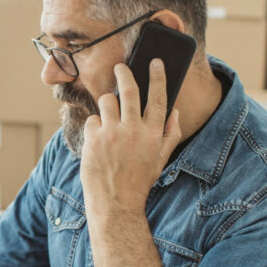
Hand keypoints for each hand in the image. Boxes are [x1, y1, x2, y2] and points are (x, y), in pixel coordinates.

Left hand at [81, 59, 181, 213]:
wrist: (115, 203)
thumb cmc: (138, 182)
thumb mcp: (160, 160)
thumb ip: (170, 135)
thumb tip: (174, 112)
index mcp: (154, 135)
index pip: (158, 98)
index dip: (158, 77)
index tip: (155, 63)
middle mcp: (134, 131)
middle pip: (129, 90)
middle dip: (124, 73)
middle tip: (120, 67)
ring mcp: (113, 134)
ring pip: (107, 101)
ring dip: (107, 105)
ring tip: (108, 119)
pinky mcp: (94, 139)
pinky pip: (92, 119)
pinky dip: (94, 127)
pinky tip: (98, 141)